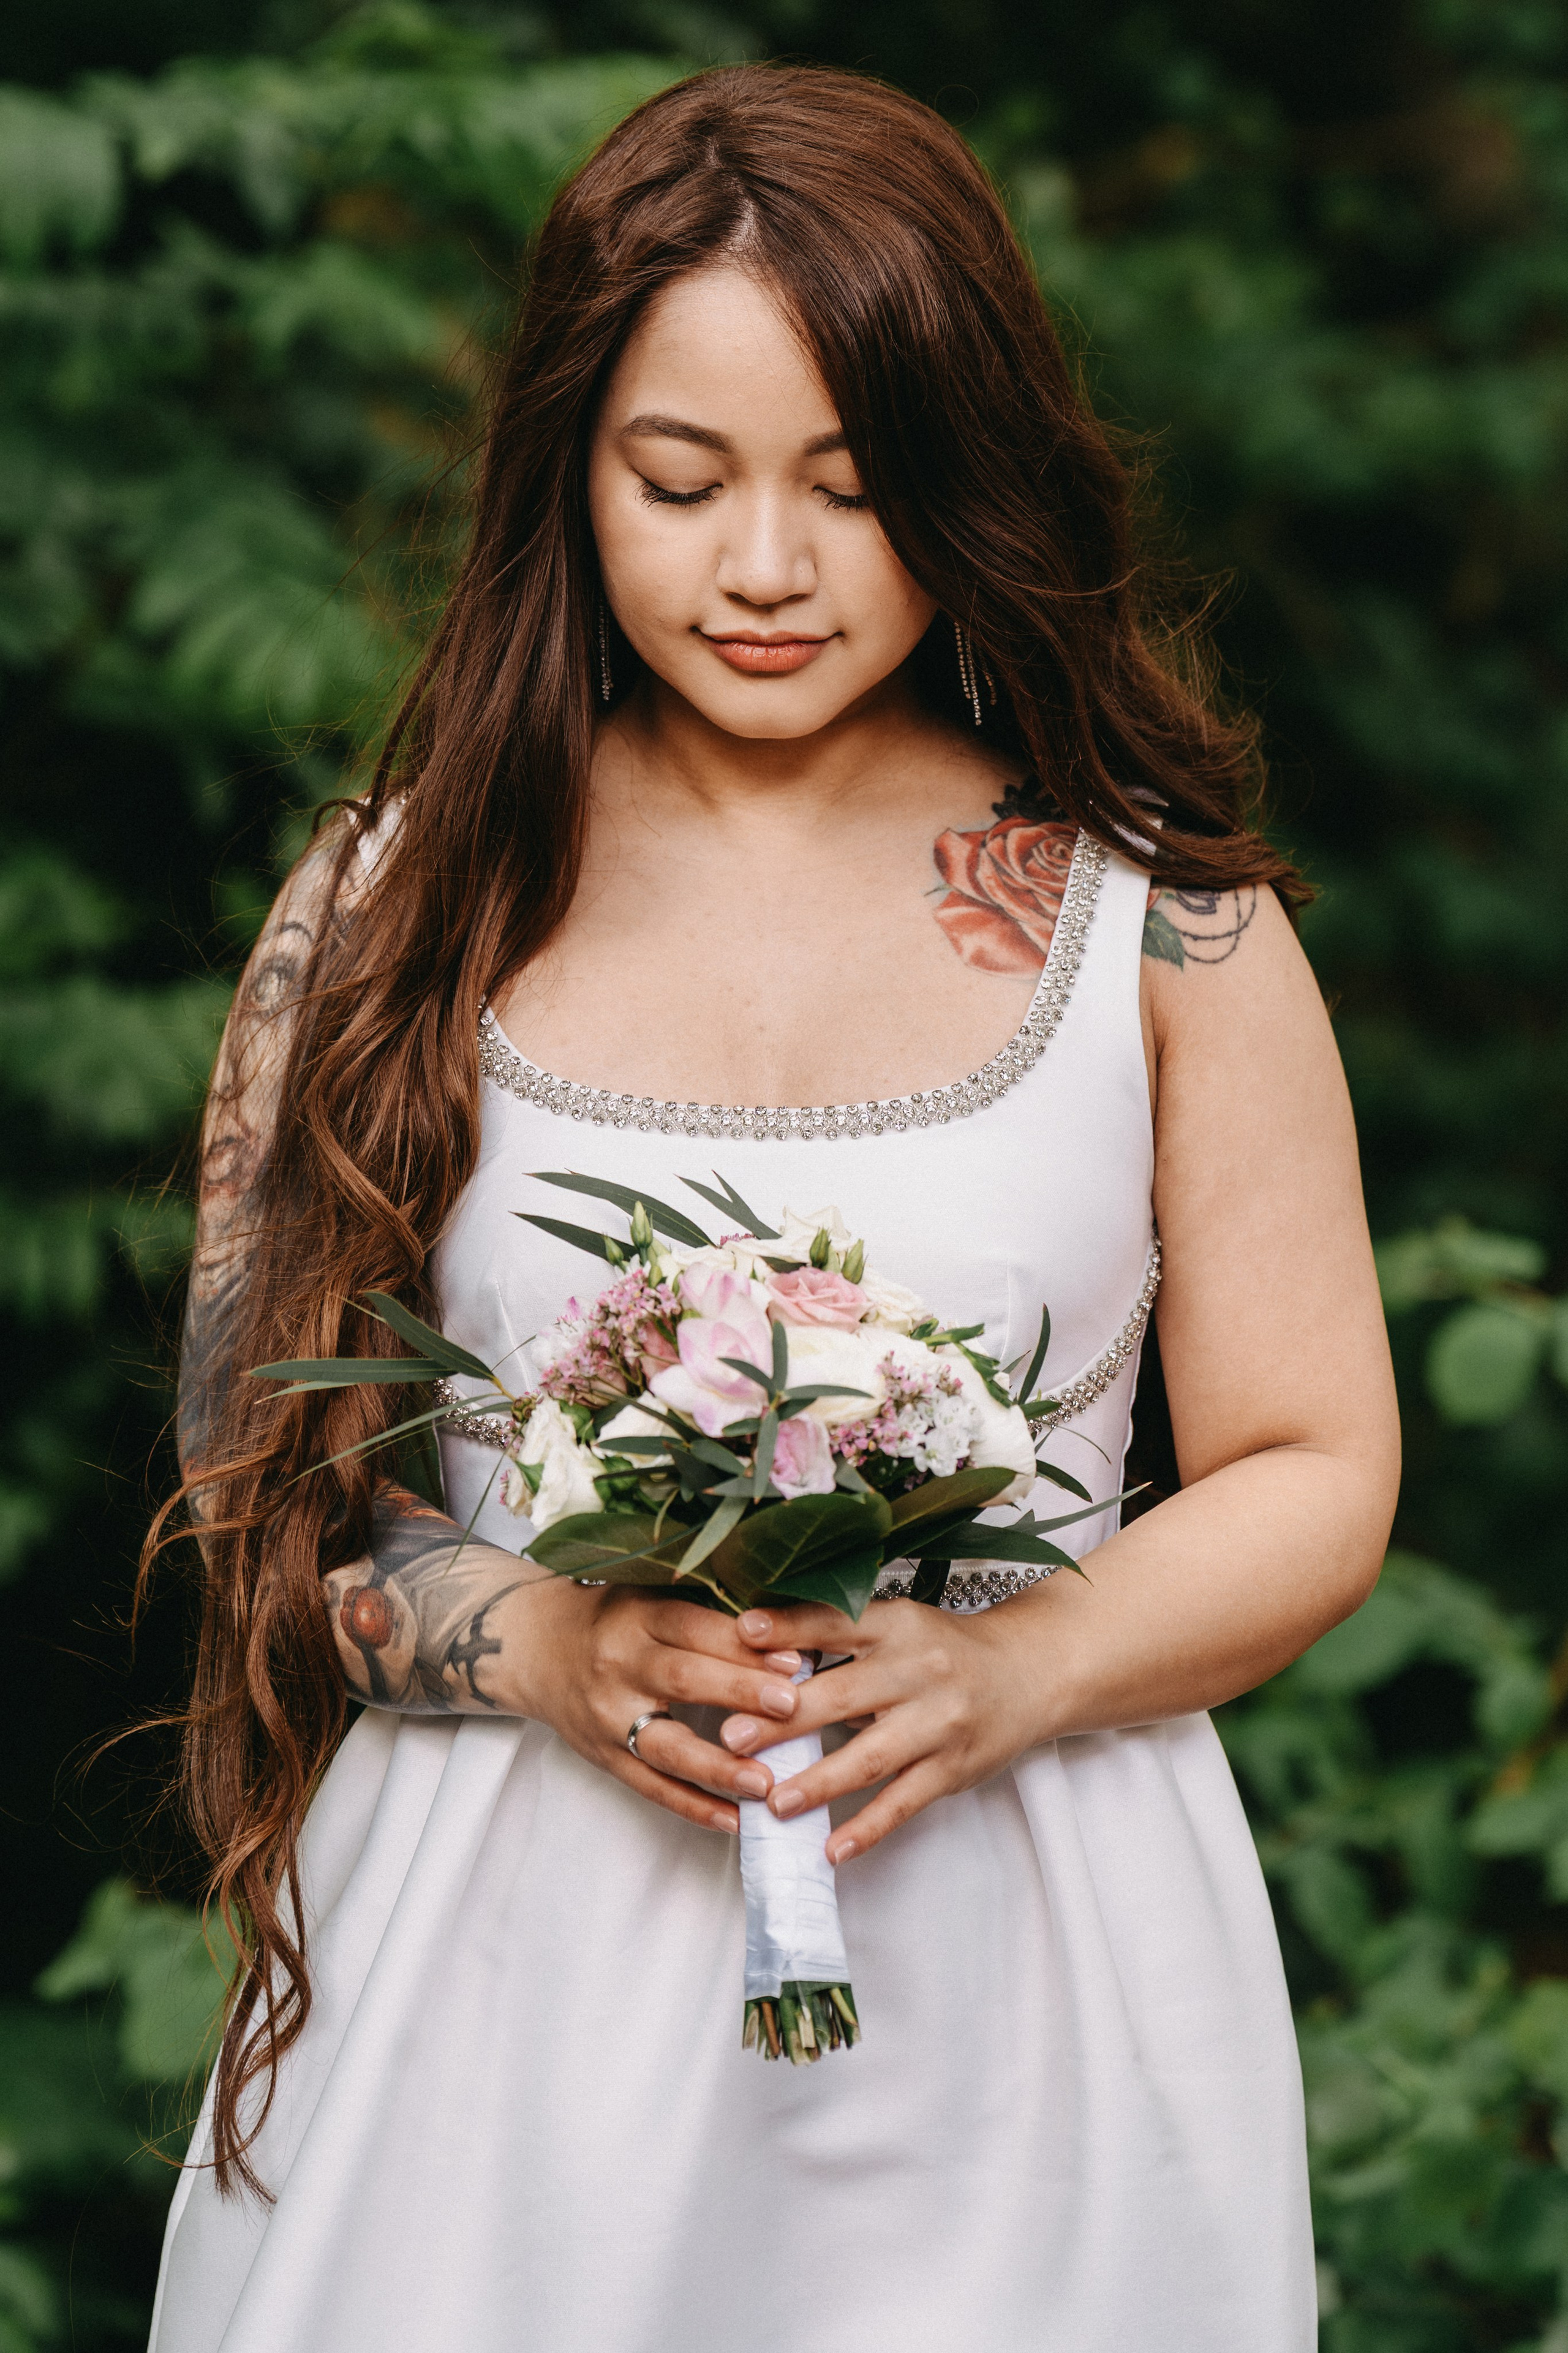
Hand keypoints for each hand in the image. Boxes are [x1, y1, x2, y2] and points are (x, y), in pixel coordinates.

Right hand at [506, 1579, 809, 1833]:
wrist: (535, 1648)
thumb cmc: (611, 1617)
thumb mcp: (648, 1595)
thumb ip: (706, 1612)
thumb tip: (786, 1633)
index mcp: (637, 1616)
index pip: (693, 1628)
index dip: (742, 1644)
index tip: (793, 1659)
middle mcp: (619, 1664)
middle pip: (682, 1680)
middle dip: (739, 1693)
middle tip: (792, 1707)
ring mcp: (608, 1716)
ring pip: (665, 1746)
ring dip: (718, 1767)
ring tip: (766, 1783)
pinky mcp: (604, 1756)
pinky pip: (650, 1787)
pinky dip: (693, 1807)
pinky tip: (734, 1820)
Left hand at [718, 1597, 1050, 1863]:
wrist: (1028, 1673)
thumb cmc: (944, 1650)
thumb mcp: (898, 1626)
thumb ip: (840, 1639)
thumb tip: (761, 1656)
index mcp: (897, 1625)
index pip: (836, 1622)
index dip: (789, 1627)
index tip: (741, 1632)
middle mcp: (918, 1670)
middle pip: (843, 1694)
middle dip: (783, 1719)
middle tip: (731, 1738)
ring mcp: (939, 1722)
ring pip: (870, 1757)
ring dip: (818, 1783)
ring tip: (773, 1803)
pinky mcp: (953, 1767)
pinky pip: (904, 1802)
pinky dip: (867, 1829)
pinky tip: (832, 1849)